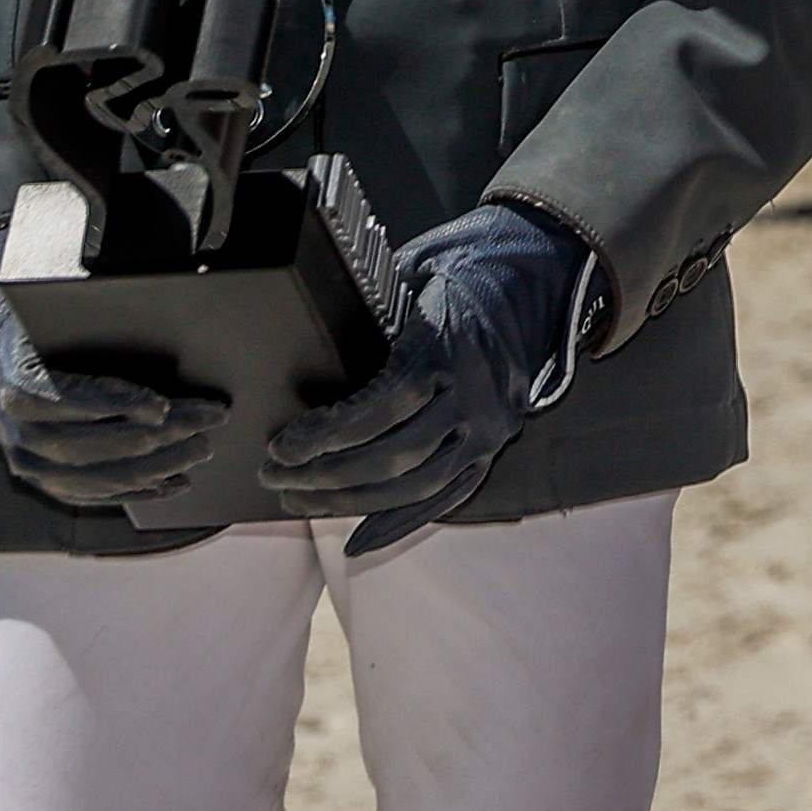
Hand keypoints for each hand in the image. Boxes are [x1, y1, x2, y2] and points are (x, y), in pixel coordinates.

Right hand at [0, 225, 224, 509]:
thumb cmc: (41, 331)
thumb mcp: (54, 315)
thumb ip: (89, 313)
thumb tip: (148, 284)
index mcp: (17, 383)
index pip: (67, 399)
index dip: (114, 405)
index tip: (160, 406)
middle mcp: (15, 431)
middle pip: (87, 445)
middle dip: (153, 439)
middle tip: (206, 425)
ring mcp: (26, 461)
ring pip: (91, 478)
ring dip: (151, 469)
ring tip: (200, 451)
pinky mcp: (41, 479)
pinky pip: (88, 495)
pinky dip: (133, 491)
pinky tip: (173, 484)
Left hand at [270, 202, 597, 551]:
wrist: (535, 276)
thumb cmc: (463, 273)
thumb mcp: (412, 277)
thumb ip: (371, 315)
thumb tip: (312, 351)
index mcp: (451, 350)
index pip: (379, 410)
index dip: (324, 436)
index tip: (282, 446)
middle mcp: (476, 395)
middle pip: (393, 456)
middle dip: (324, 474)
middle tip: (276, 474)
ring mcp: (491, 426)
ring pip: (415, 484)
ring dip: (350, 499)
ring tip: (301, 497)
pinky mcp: (496, 444)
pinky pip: (446, 497)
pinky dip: (399, 522)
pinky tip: (356, 537)